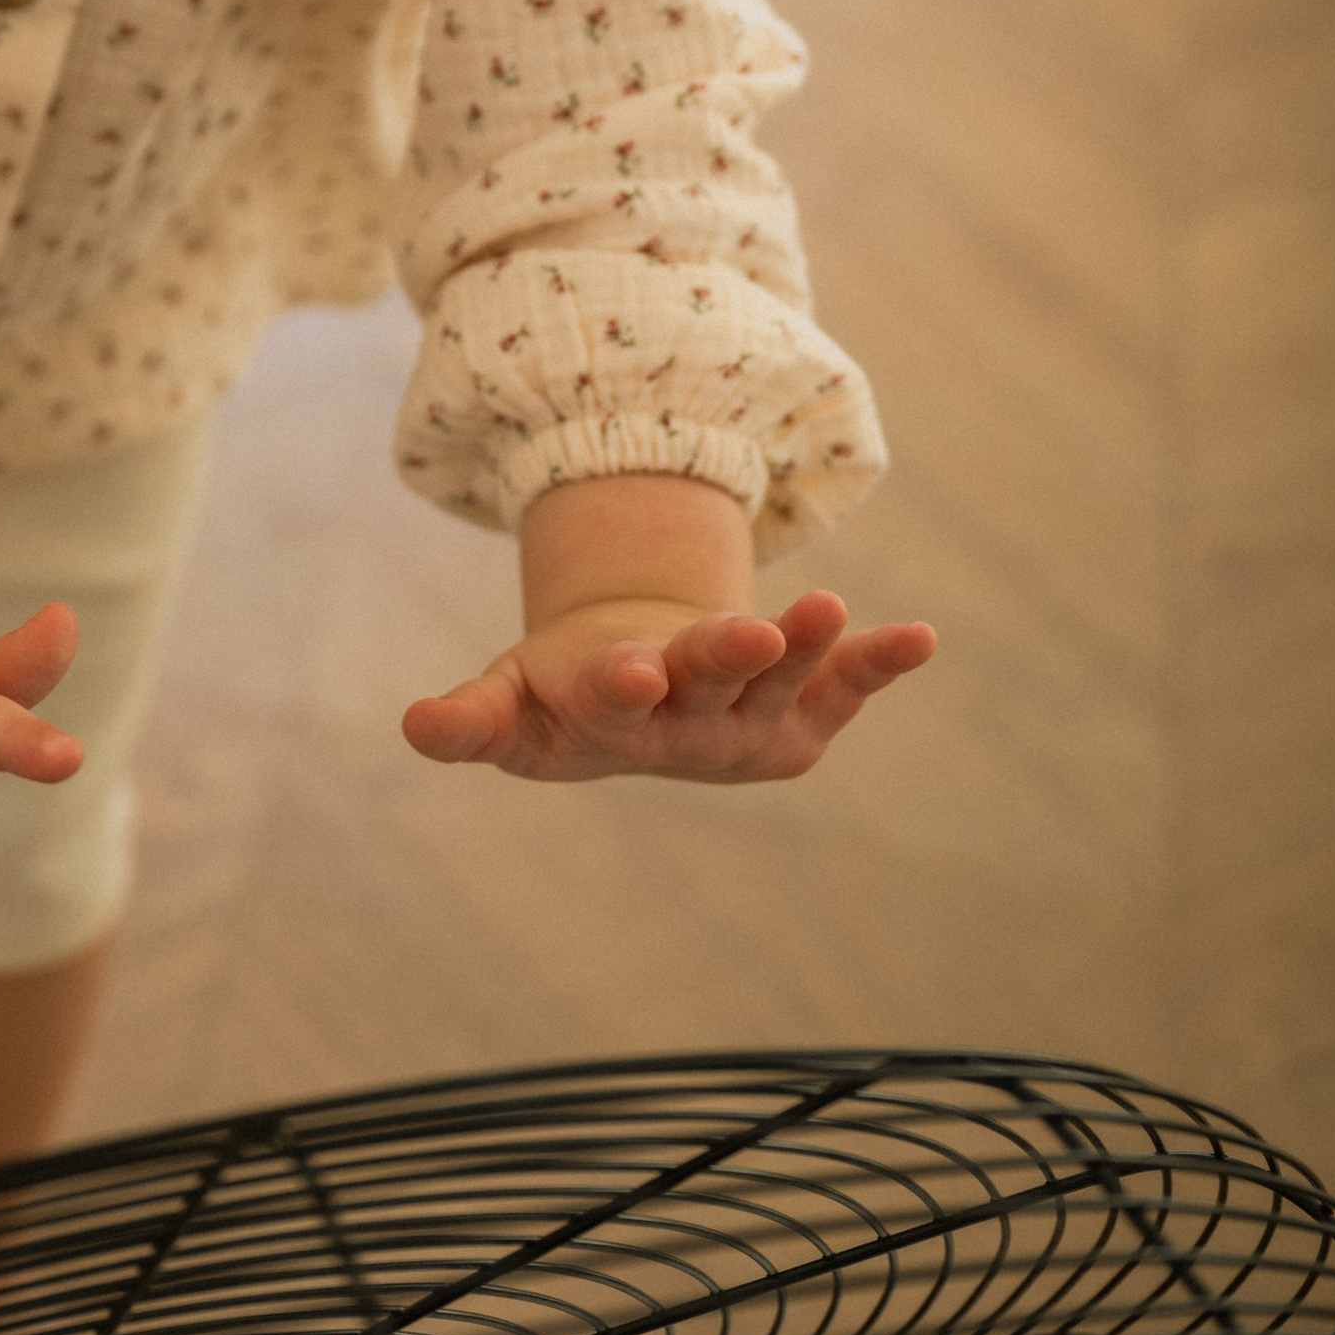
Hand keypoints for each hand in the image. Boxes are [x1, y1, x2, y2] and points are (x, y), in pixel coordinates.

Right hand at [403, 586, 934, 783]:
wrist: (641, 696)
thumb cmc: (564, 693)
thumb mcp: (512, 701)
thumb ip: (470, 721)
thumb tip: (413, 728)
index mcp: (610, 722)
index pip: (615, 705)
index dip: (624, 687)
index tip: (632, 669)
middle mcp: (687, 729)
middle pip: (709, 689)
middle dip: (730, 659)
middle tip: (754, 632)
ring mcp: (749, 724)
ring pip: (780, 684)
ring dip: (806, 646)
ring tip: (829, 604)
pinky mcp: (802, 718)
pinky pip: (846, 689)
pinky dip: (880, 665)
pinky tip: (921, 638)